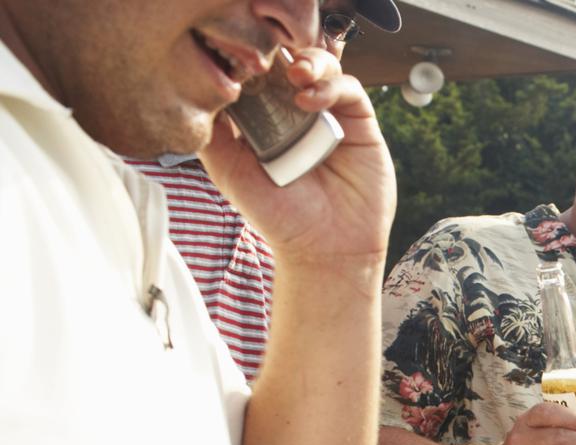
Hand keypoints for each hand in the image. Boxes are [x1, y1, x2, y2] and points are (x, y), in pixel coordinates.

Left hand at [200, 47, 394, 267]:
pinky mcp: (361, 124)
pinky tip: (311, 101)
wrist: (324, 249)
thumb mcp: (229, 171)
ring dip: (309, 61)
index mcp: (265, 118)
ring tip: (295, 74)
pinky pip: (349, 90)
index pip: (258, 73)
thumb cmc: (279, 216)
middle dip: (280, 53)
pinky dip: (331, 85)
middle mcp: (298, 113)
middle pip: (290, 62)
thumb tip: (203, 90)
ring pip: (323, 68)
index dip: (251, 60)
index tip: (239, 59)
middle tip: (269, 59)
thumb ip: (212, 134)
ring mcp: (330, 116)